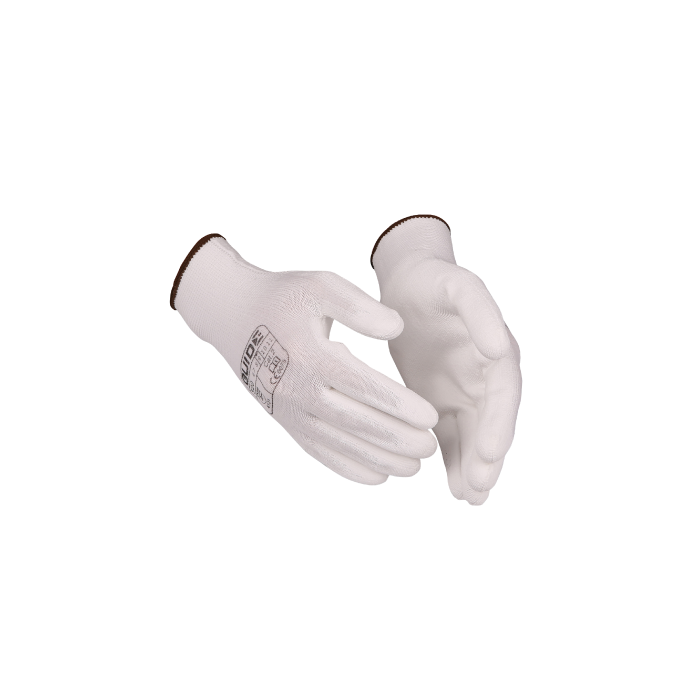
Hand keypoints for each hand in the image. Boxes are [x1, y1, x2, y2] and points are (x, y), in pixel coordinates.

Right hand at [172, 234, 438, 485]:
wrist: (233, 317)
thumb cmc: (286, 298)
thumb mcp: (320, 285)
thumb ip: (358, 306)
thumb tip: (396, 328)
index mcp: (312, 355)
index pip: (364, 388)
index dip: (399, 405)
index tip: (432, 417)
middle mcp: (299, 389)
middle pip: (356, 423)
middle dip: (397, 440)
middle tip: (431, 446)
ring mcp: (290, 411)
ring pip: (340, 444)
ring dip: (379, 460)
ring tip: (413, 467)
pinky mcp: (286, 422)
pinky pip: (319, 452)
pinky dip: (348, 468)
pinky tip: (377, 476)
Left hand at [372, 216, 521, 503]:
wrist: (409, 284)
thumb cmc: (435, 282)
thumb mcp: (459, 286)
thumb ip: (481, 312)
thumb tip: (501, 350)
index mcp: (497, 353)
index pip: (503, 396)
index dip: (499, 426)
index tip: (490, 454)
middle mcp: (486, 377)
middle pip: (492, 423)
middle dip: (486, 458)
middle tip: (476, 489)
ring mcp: (465, 391)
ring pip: (474, 436)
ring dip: (473, 467)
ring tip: (469, 498)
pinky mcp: (443, 400)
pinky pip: (451, 435)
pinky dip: (453, 460)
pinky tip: (453, 486)